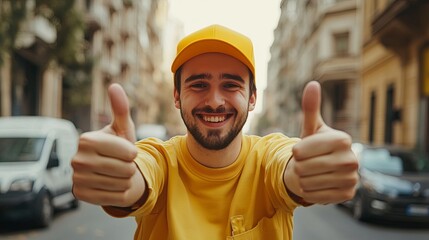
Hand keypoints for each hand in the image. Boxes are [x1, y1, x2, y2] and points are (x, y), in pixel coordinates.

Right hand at [72, 84, 144, 206]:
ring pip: (122, 184)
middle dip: (130, 168)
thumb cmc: (119, 147)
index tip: (127, 151)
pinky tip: (111, 185)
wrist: (109, 172)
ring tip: (116, 173)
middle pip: (125, 169)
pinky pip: (116, 197)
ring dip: (126, 180)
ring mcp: (77, 178)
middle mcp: (77, 159)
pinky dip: (120, 193)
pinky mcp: (80, 195)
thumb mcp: (123, 128)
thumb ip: (120, 108)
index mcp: (87, 139)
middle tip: (121, 164)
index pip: (128, 153)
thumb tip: (114, 86)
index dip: (134, 153)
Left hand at [286, 81, 357, 203]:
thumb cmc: (315, 146)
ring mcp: (352, 178)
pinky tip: (316, 184)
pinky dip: (309, 192)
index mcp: (342, 139)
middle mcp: (352, 159)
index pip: (300, 151)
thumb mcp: (311, 127)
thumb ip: (311, 107)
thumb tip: (312, 84)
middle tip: (306, 163)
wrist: (325, 169)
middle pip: (303, 168)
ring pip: (307, 183)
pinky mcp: (348, 194)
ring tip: (310, 173)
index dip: (295, 152)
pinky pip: (315, 196)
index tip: (300, 151)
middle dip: (298, 167)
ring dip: (302, 179)